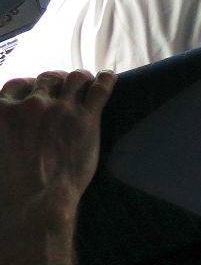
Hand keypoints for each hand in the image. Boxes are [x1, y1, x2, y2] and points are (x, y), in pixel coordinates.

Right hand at [0, 70, 115, 224]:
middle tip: (63, 92)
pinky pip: (101, 87)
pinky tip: (108, 78)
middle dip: (55, 84)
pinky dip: (106, 79)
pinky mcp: (86, 118)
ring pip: (75, 78)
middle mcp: (31, 104)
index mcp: (1, 111)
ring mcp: (60, 109)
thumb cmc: (7, 188)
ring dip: (80, 80)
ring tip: (86, 84)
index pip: (18, 85)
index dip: (30, 87)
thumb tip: (11, 127)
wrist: (35, 204)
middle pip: (48, 80)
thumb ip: (3, 128)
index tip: (37, 92)